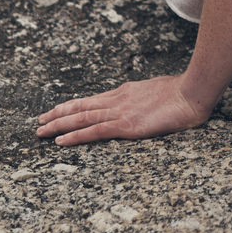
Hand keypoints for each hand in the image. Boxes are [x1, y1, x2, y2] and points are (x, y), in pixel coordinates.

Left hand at [35, 74, 211, 145]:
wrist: (192, 92)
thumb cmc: (183, 93)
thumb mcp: (158, 91)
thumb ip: (144, 98)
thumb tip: (142, 103)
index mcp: (125, 92)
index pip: (92, 100)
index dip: (72, 105)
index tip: (56, 109)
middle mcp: (117, 100)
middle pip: (80, 107)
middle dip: (57, 114)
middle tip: (39, 121)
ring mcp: (120, 112)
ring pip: (81, 118)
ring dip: (58, 125)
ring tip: (41, 131)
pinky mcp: (126, 126)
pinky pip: (94, 131)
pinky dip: (75, 136)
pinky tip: (61, 141)